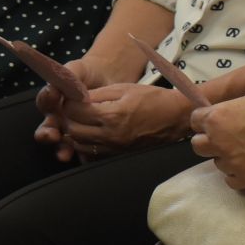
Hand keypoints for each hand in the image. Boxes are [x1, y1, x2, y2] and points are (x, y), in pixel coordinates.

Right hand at [31, 58, 107, 162]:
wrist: (107, 81)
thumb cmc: (86, 75)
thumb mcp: (75, 69)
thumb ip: (65, 74)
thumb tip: (56, 85)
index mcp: (52, 101)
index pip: (44, 102)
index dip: (46, 99)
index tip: (52, 94)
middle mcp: (57, 118)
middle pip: (46, 130)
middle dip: (47, 134)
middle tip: (52, 134)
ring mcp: (70, 131)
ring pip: (61, 144)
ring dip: (62, 149)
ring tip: (64, 154)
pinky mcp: (85, 140)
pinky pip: (82, 151)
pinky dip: (83, 155)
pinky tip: (85, 157)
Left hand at [57, 83, 196, 157]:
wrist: (177, 117)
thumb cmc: (152, 99)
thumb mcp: (123, 89)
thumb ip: (96, 94)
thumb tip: (74, 97)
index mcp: (112, 116)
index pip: (75, 111)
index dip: (69, 102)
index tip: (71, 97)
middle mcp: (111, 136)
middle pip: (72, 130)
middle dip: (67, 118)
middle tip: (72, 108)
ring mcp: (114, 149)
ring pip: (79, 145)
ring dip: (74, 132)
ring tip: (79, 120)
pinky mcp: (118, 156)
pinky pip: (91, 154)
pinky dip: (84, 144)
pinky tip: (89, 132)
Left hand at [190, 92, 244, 189]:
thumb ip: (228, 111)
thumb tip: (219, 117)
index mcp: (217, 118)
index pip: (195, 121)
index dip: (205, 121)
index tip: (216, 122)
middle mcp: (219, 141)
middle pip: (198, 145)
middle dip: (210, 141)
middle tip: (228, 139)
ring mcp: (232, 162)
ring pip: (217, 162)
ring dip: (227, 157)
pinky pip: (230, 180)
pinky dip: (238, 174)